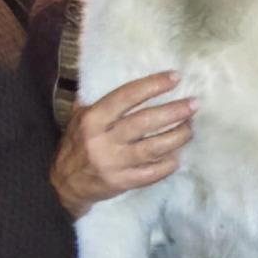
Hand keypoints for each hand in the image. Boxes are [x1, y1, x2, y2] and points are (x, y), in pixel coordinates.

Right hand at [50, 71, 196, 218]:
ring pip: (153, 148)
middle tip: (194, 104)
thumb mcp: (79, 118)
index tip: (175, 78)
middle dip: (173, 112)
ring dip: (177, 137)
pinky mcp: (122, 182)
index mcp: (93, 119)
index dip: (152, 86)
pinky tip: (178, 156)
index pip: (127, 96)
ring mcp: (114, 163)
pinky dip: (167, 165)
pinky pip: (151, 173)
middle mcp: (103, 139)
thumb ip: (98, 99)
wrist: (63, 185)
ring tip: (191, 128)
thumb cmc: (76, 145)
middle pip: (145, 122)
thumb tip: (117, 72)